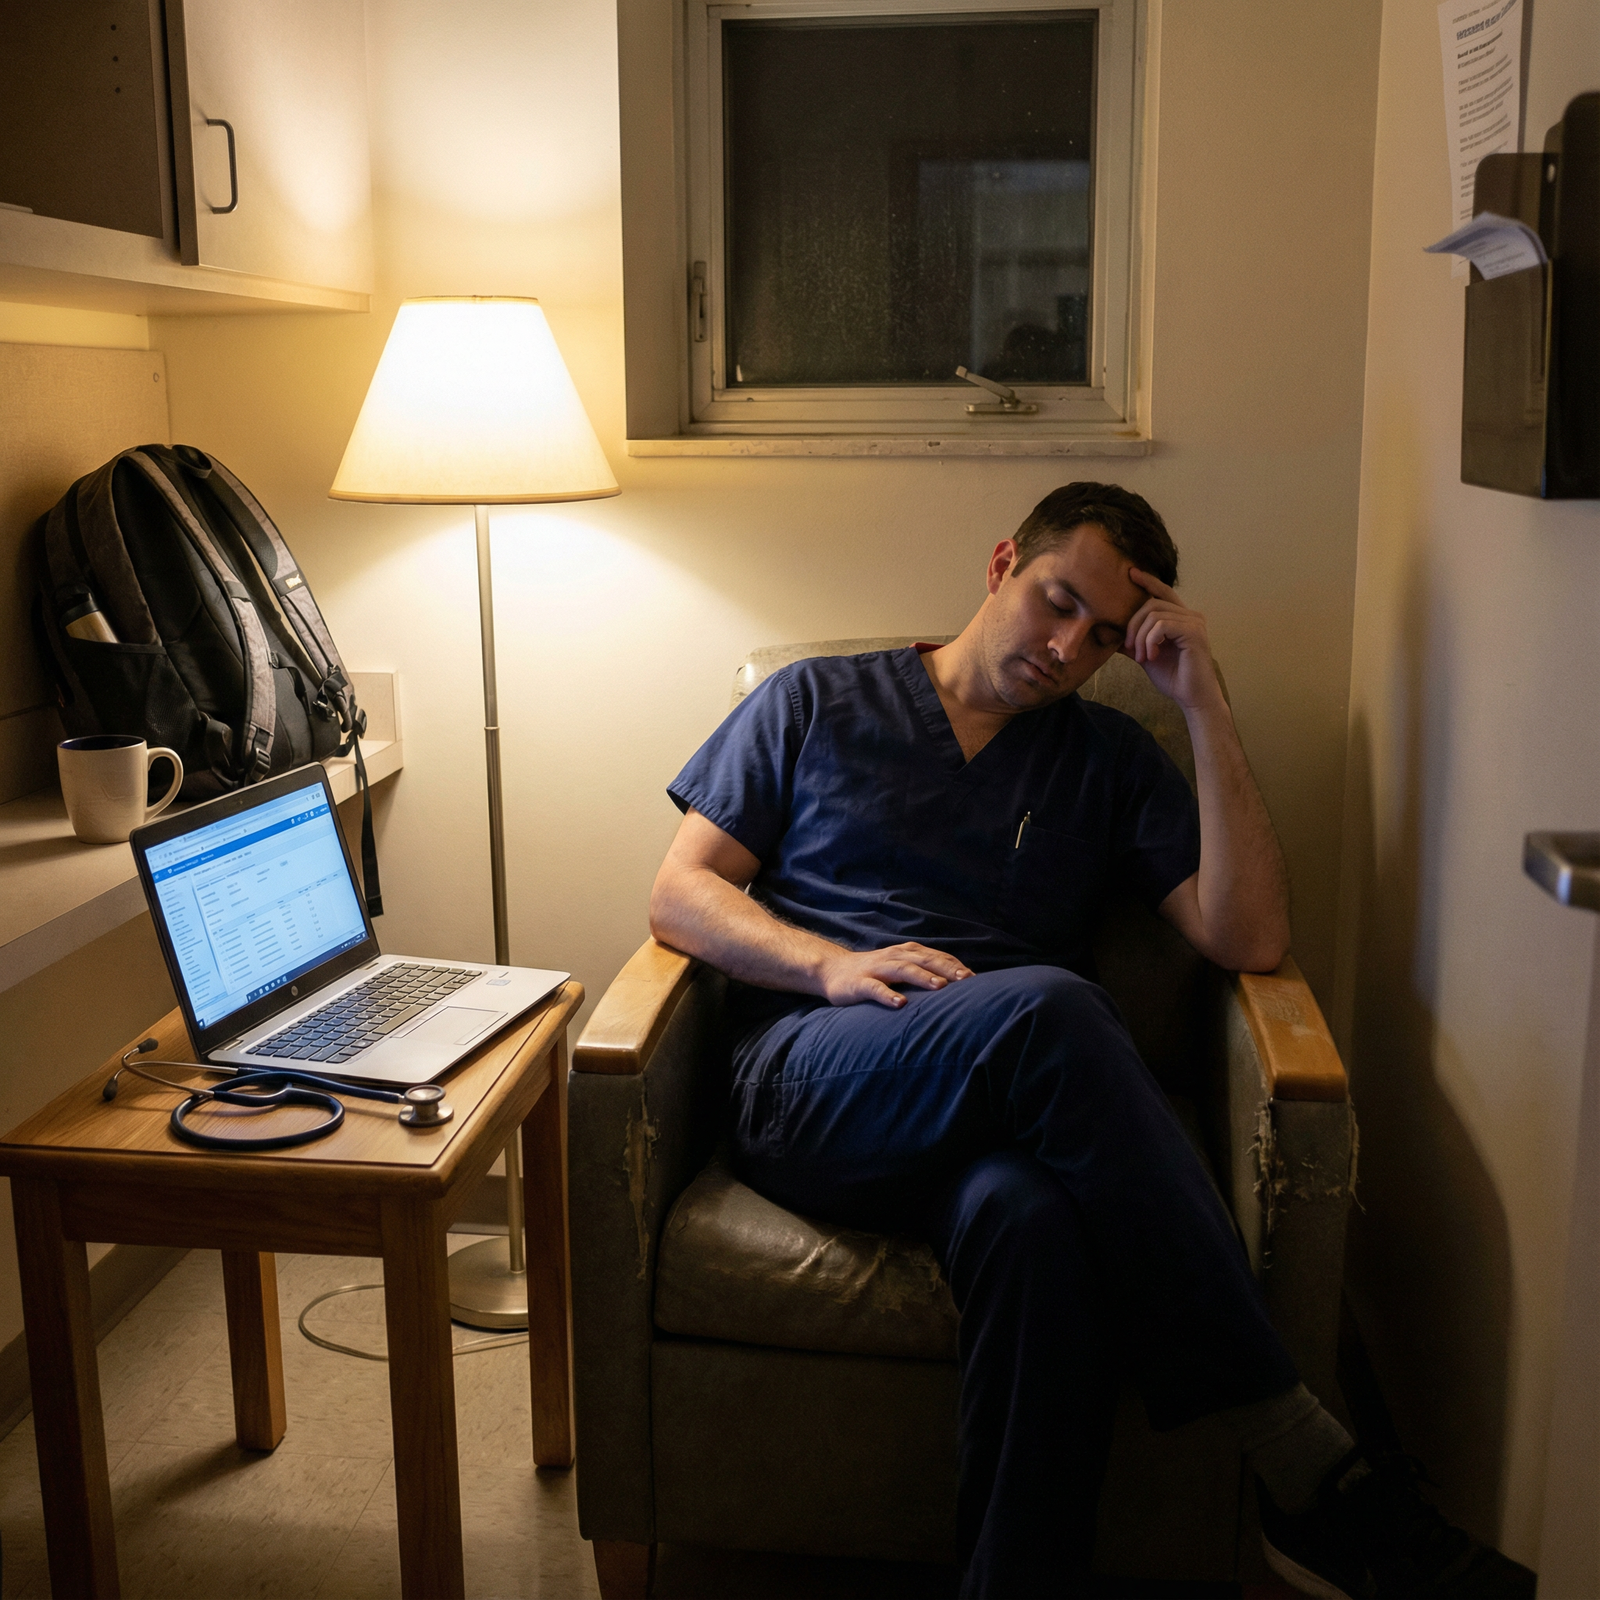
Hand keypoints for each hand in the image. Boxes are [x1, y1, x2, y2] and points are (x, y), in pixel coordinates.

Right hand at [817, 942, 971, 1008]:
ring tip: (940, 987)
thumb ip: (923, 972)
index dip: (955, 966)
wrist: (832, 970)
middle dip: (947, 969)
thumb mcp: (900, 968)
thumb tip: (955, 986)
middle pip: (924, 960)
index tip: (976, 979)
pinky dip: (888, 995)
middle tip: (967, 980)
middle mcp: (894, 957)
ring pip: (903, 970)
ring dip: (923, 977)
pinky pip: (875, 988)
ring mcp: (876, 969)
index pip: (936, 957)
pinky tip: (900, 1004)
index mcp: (907, 953)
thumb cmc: (875, 972)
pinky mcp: (859, 983)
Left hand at [1121, 570, 1221, 711]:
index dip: (1148, 581)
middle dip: (1133, 625)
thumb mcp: (1146, 656)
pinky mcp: (1193, 632)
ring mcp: (1194, 622)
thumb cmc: (1173, 677)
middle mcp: (1190, 616)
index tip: (1131, 573)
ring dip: (1140, 638)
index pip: (1163, 592)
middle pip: (1150, 604)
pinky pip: (1161, 626)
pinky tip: (1151, 656)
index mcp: (1180, 618)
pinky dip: (1149, 641)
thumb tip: (1111, 634)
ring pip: (1153, 615)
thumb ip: (1133, 642)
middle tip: (1130, 648)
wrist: (1192, 697)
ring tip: (1142, 657)